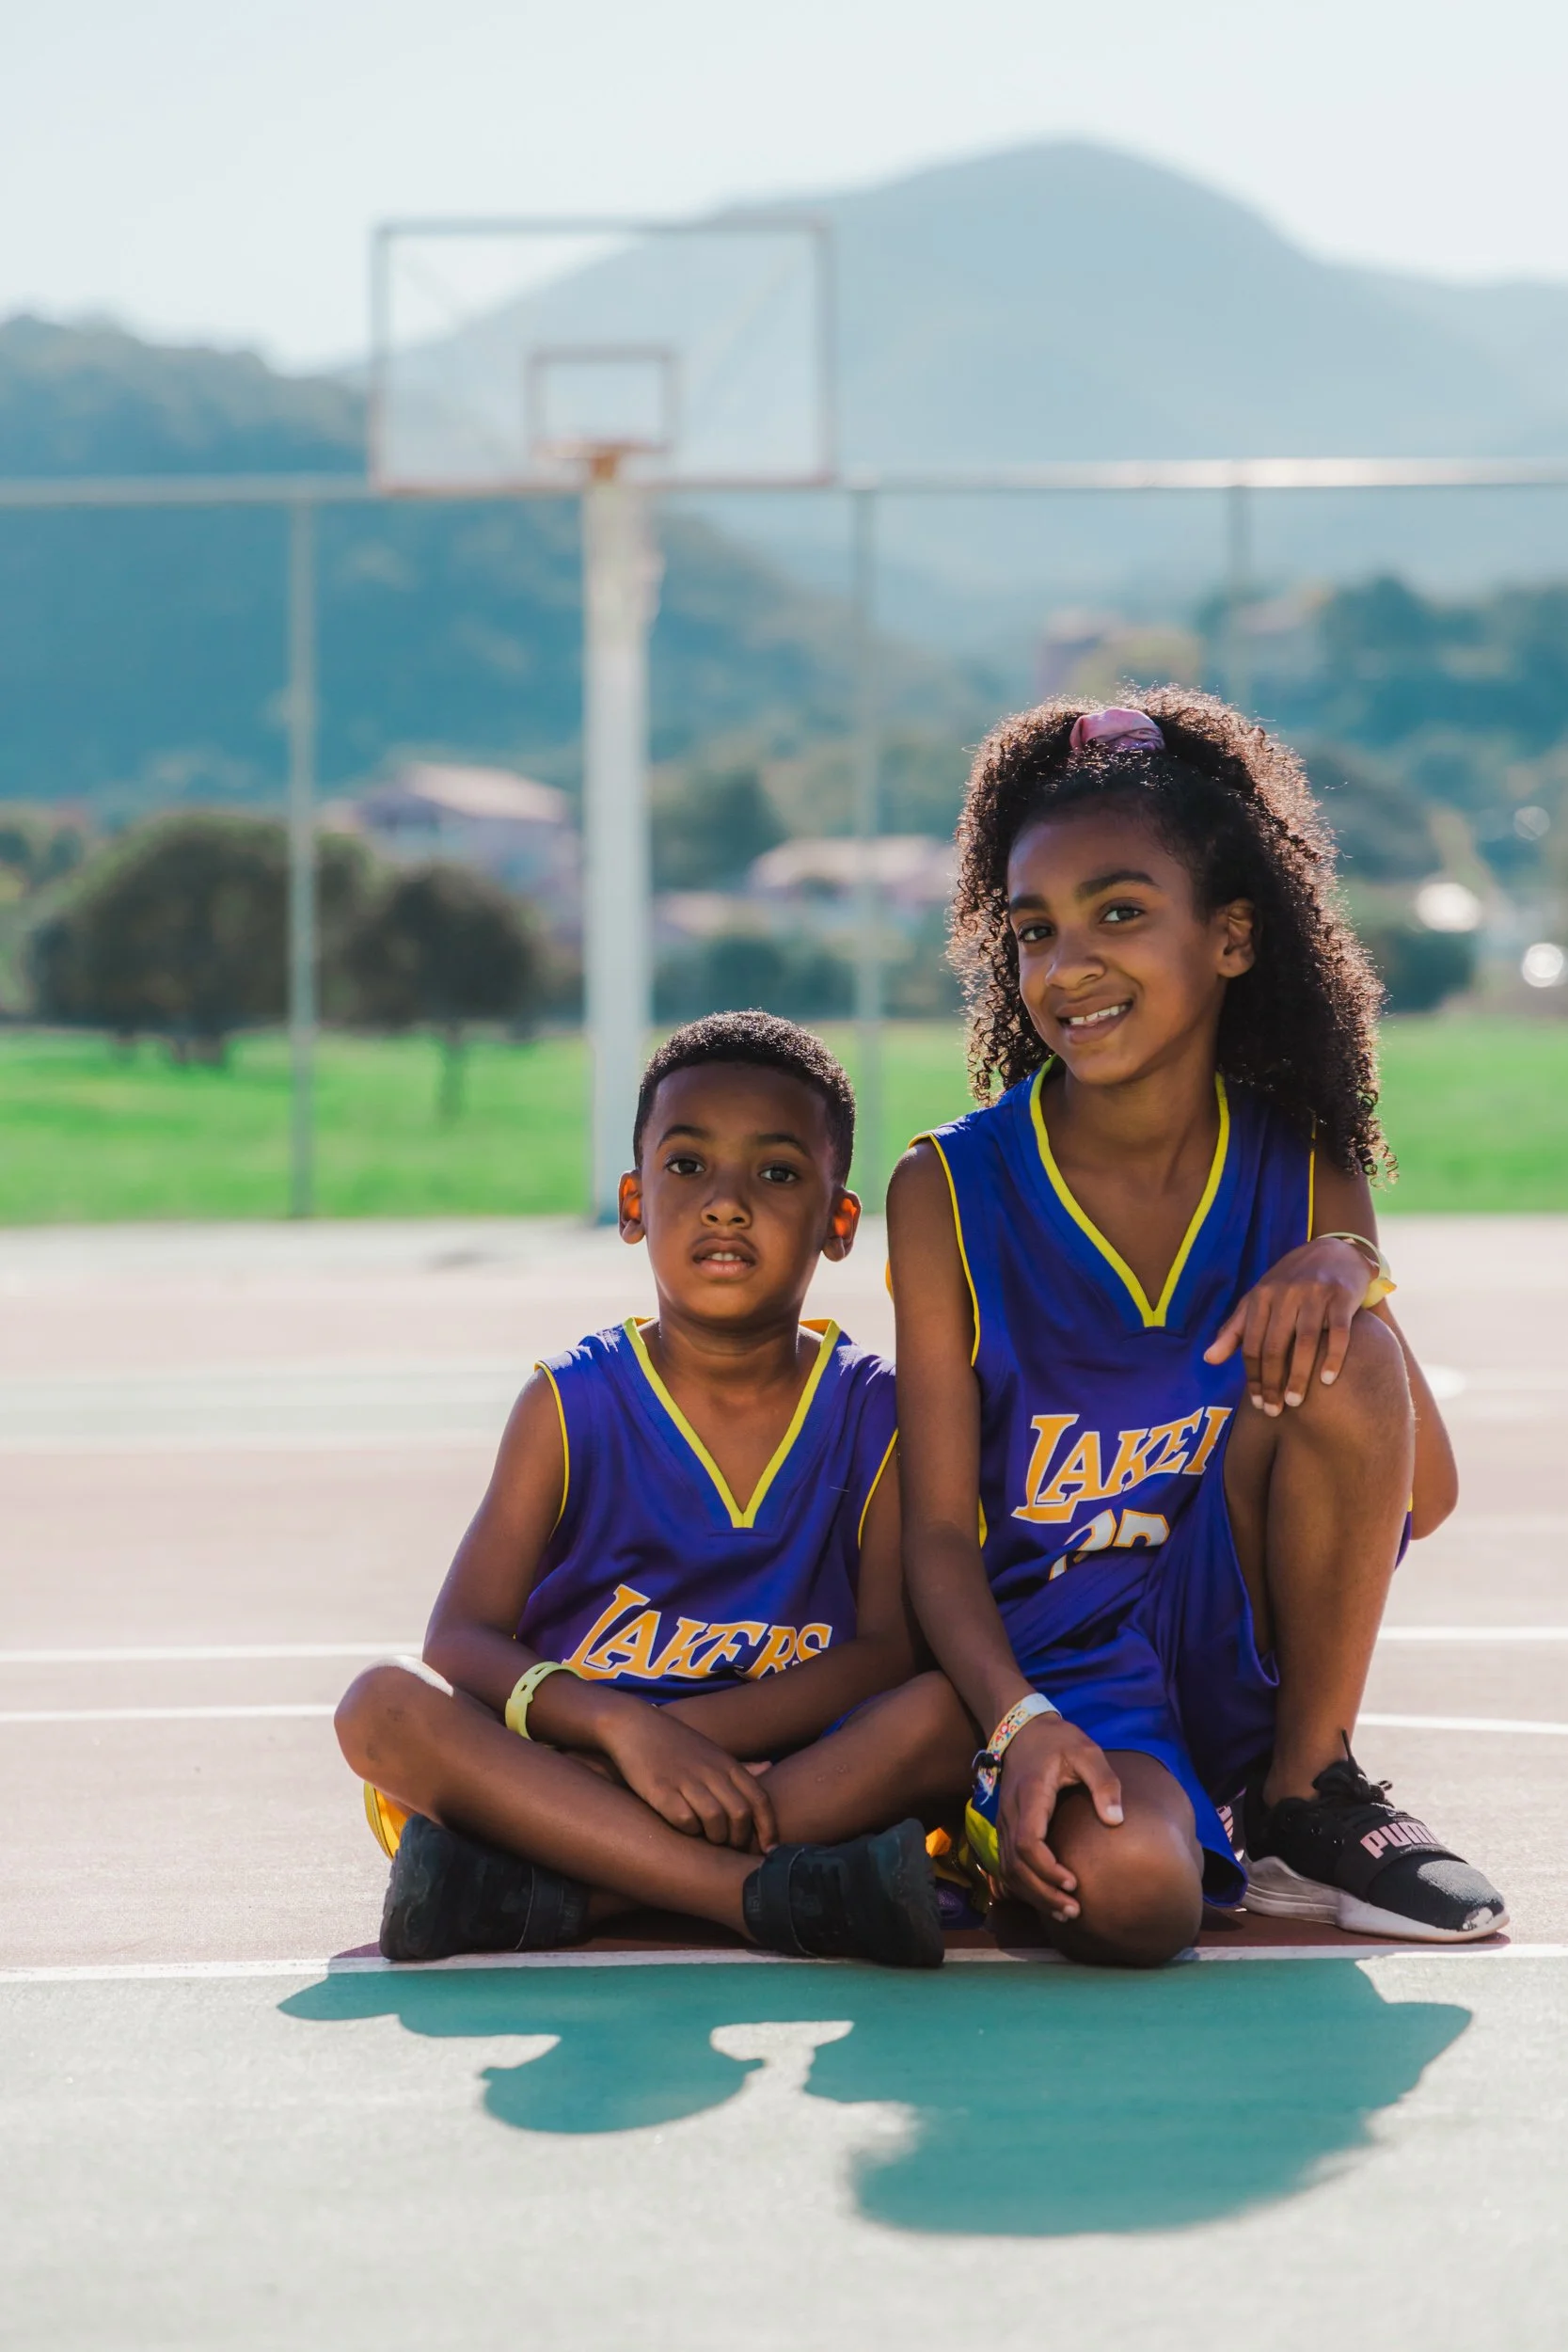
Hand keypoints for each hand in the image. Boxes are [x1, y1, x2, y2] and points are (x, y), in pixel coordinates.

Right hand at [598, 1701, 778, 1851]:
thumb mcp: (712, 1751)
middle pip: (740, 1814)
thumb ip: (739, 1766)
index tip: (768, 1850)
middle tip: (730, 1847)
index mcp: (726, 1764)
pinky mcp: (659, 1789)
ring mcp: (685, 1779)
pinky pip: (684, 1819)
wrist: (633, 1725)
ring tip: (707, 1839)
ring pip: (715, 1820)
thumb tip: (769, 1768)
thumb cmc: (675, 1743)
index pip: (760, 1800)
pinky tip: (683, 1828)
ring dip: (714, 1837)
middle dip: (739, 1838)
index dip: (768, 1828)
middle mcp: (710, 1771)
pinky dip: (688, 1830)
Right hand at [995, 1715, 1123, 1922]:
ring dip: (1033, 1894)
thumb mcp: (1087, 1752)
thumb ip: (1103, 1782)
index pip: (1028, 1842)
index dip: (1047, 1869)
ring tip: (1064, 1912)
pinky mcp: (1006, 1827)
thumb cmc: (1059, 1741)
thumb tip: (1115, 1821)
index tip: (1074, 1882)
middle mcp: (1011, 1813)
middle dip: (1043, 1892)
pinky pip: (1007, 1864)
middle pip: (1015, 1865)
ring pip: (1008, 1869)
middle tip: (1074, 1911)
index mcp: (1031, 1796)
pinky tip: (1045, 1897)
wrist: (1023, 1730)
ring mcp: (1004, 1821)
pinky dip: (1023, 1886)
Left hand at [1203, 1237, 1370, 1415]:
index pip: (1251, 1344)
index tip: (1257, 1403)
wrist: (1334, 1251)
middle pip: (1275, 1347)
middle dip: (1272, 1382)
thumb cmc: (1290, 1283)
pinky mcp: (1342, 1297)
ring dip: (1298, 1376)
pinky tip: (1327, 1381)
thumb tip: (1208, 1360)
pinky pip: (1339, 1333)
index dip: (1252, 1376)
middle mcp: (1286, 1294)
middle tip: (1275, 1411)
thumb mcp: (1259, 1300)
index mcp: (1261, 1296)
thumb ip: (1235, 1330)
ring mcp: (1315, 1294)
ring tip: (1295, 1403)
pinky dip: (1333, 1358)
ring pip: (1305, 1343)